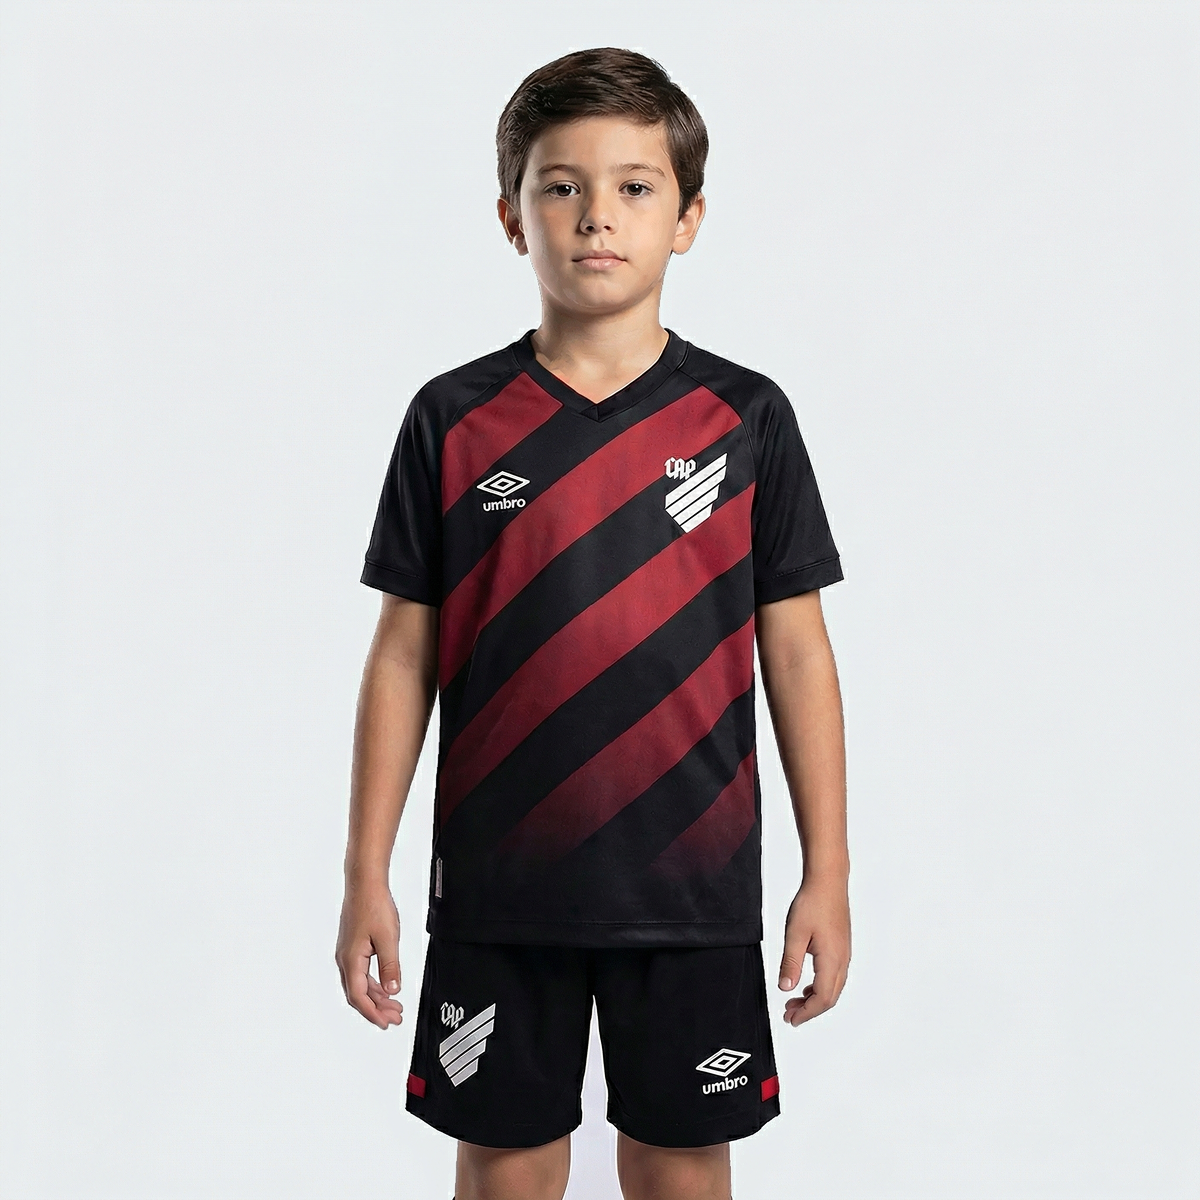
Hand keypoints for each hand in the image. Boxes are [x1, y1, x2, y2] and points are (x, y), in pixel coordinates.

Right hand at [335, 876, 403, 1029]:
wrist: (365, 884)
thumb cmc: (373, 906)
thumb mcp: (388, 938)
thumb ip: (390, 966)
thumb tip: (393, 990)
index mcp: (351, 960)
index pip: (359, 997)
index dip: (373, 1013)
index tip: (386, 1023)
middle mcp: (345, 959)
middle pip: (358, 994)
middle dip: (377, 1009)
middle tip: (395, 1018)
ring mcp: (348, 953)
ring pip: (360, 984)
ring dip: (377, 997)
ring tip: (394, 1006)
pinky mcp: (353, 947)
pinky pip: (362, 973)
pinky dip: (374, 984)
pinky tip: (386, 987)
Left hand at [778, 880, 850, 1025]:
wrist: (827, 882)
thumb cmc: (813, 903)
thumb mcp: (795, 934)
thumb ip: (790, 963)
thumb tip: (786, 988)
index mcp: (832, 960)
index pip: (822, 998)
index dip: (806, 1013)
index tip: (791, 1019)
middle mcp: (842, 960)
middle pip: (830, 997)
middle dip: (809, 1010)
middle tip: (789, 1014)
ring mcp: (844, 954)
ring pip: (833, 987)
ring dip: (814, 998)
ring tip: (794, 1001)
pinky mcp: (841, 947)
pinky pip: (833, 976)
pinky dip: (820, 986)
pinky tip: (806, 983)